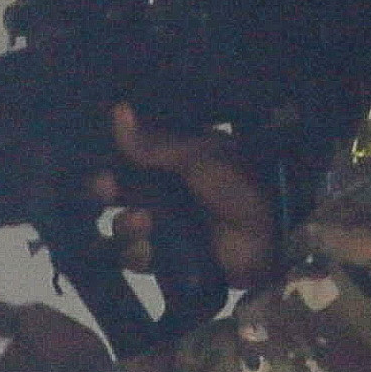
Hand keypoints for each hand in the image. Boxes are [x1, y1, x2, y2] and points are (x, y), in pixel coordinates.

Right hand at [97, 103, 281, 293]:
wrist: (274, 235)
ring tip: (144, 221)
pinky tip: (152, 247)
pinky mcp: (168, 259)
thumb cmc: (241, 185)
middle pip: (114, 192)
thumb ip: (159, 142)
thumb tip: (117, 112)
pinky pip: (137, 258)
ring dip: (126, 225)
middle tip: (106, 188)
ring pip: (122, 226)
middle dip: (104, 190)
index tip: (96, 151)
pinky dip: (139, 253)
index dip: (109, 155)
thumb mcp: (201, 157)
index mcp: (169, 160)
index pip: (125, 154)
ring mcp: (162, 226)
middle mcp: (160, 191)